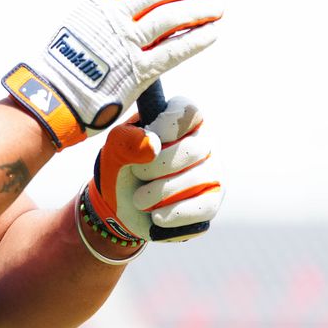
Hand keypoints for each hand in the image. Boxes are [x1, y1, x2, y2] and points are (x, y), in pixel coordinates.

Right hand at [2, 0, 221, 149]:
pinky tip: (212, 32)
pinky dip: (196, 39)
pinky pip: (175, 50)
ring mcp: (126, 44)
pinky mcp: (138, 71)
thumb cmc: (64, 65)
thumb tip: (127, 7)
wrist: (52, 98)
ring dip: (199, 8)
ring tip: (219, 5)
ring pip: (170, 16)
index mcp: (96, 2)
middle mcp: (113, 18)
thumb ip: (104, 14)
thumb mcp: (78, 25)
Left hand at [83, 97, 222, 243]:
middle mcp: (201, 142)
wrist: (122, 204)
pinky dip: (175, 214)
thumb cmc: (123, 165)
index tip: (150, 140)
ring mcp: (211, 171)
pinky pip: (204, 207)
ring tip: (139, 199)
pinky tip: (156, 216)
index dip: (168, 126)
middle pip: (192, 148)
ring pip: (198, 179)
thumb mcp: (115, 148)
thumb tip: (152, 145)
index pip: (189, 111)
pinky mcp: (212, 200)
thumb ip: (127, 140)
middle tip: (137, 174)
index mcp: (180, 120)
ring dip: (161, 192)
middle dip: (156, 166)